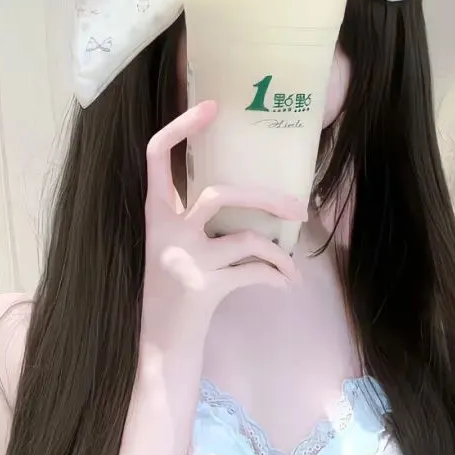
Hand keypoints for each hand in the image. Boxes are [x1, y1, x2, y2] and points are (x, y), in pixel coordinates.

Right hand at [141, 101, 304, 343]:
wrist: (161, 347)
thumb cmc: (175, 293)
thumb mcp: (174, 248)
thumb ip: (195, 220)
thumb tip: (250, 195)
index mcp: (155, 214)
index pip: (155, 156)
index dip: (180, 127)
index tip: (211, 106)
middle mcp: (165, 231)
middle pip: (219, 194)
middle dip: (267, 198)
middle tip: (298, 208)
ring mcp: (184, 260)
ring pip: (246, 238)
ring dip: (279, 253)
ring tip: (293, 265)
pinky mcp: (203, 288)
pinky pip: (254, 272)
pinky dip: (277, 277)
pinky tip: (286, 285)